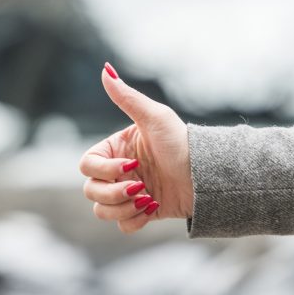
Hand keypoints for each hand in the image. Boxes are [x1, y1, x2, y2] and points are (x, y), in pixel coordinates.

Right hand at [80, 62, 192, 233]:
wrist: (206, 176)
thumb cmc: (182, 143)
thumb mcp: (154, 117)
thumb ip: (126, 96)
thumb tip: (105, 69)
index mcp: (116, 149)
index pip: (87, 165)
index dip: (103, 170)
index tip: (131, 166)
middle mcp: (118, 172)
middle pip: (90, 191)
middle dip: (113, 193)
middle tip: (140, 187)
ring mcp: (128, 193)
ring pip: (102, 210)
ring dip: (122, 208)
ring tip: (147, 199)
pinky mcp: (141, 213)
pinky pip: (122, 225)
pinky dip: (133, 221)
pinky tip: (152, 208)